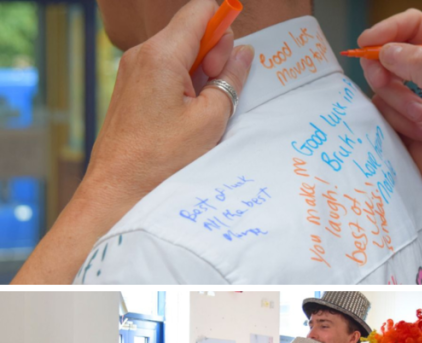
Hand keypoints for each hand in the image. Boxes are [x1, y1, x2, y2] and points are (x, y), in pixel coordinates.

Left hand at [13, 0, 253, 283]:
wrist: (120, 187)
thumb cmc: (162, 158)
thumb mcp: (212, 118)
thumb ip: (231, 79)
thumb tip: (242, 55)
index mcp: (161, 55)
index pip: (198, 11)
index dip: (224, 18)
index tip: (238, 40)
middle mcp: (141, 55)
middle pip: (189, 31)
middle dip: (214, 52)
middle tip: (222, 85)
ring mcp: (133, 70)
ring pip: (179, 52)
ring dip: (201, 70)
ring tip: (206, 107)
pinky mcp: (132, 88)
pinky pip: (166, 70)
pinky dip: (186, 82)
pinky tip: (192, 112)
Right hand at [358, 9, 421, 264]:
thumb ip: (421, 66)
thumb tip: (387, 49)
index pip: (418, 27)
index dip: (391, 30)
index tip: (369, 42)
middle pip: (394, 51)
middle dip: (388, 70)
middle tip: (384, 82)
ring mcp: (418, 98)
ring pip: (384, 82)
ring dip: (398, 103)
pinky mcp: (403, 121)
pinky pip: (381, 108)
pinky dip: (395, 121)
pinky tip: (418, 136)